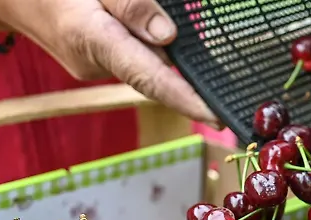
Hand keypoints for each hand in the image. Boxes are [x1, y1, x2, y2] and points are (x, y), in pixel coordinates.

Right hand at [0, 0, 218, 125]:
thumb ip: (130, 4)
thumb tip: (167, 35)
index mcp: (93, 40)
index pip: (151, 79)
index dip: (188, 100)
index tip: (219, 118)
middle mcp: (94, 63)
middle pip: (153, 69)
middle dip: (183, 70)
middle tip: (208, 65)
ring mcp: (91, 66)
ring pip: (141, 61)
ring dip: (160, 53)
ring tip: (164, 43)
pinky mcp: (91, 61)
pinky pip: (128, 56)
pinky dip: (143, 47)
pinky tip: (148, 34)